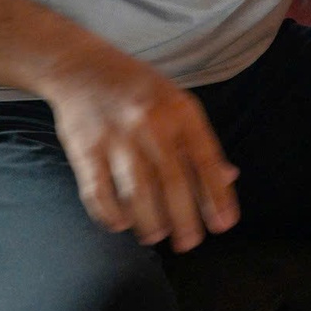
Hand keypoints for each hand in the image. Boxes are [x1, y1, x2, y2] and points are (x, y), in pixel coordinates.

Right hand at [44, 47, 239, 252]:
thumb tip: (228, 178)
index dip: (218, 195)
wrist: (82, 67)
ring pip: (138, 192)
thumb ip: (201, 142)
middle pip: (173, 182)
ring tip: (157, 236)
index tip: (224, 224)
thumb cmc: (139, 91)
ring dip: (150, 221)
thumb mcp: (179, 104)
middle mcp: (151, 125)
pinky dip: (112, 214)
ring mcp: (116, 138)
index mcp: (181, 112)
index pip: (206, 160)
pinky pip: (99, 192)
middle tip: (190, 243)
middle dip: (185, 218)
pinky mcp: (85, 150)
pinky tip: (122, 224)